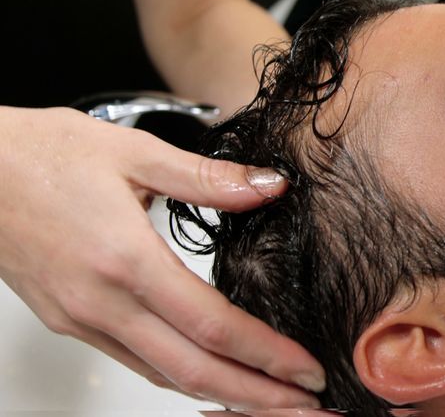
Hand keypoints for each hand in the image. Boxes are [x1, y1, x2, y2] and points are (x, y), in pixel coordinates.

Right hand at [0, 107, 323, 407]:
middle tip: (307, 406)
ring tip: (271, 400)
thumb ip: (208, 178)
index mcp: (124, 260)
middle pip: (192, 370)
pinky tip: (211, 376)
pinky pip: (136, 362)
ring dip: (223, 395)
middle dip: (257, 396)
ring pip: (162, 375)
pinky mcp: (70, 321)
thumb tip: (269, 186)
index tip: (306, 368)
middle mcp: (101, 302)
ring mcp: (82, 319)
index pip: (211, 325)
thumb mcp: (133, 152)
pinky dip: (182, 378)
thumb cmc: (38, 154)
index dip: (266, 354)